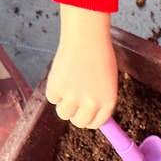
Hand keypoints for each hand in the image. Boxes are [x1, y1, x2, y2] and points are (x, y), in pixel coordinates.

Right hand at [47, 5, 117, 127]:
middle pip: (79, 122)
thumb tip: (91, 116)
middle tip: (73, 100)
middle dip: (75, 114)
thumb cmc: (98, 54)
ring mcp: (73, 98)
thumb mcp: (108, 81)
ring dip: (63, 103)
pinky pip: (52, 98)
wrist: (86, 37)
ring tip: (67, 85)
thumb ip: (101, 99)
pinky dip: (54, 89)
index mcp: (107, 103)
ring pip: (63, 114)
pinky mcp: (56, 89)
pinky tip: (61, 75)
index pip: (96, 123)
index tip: (84, 114)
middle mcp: (91, 104)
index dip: (88, 119)